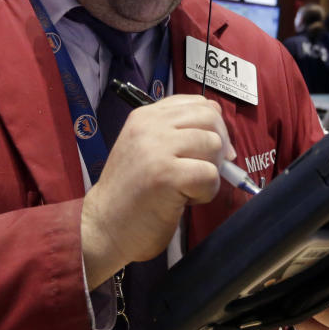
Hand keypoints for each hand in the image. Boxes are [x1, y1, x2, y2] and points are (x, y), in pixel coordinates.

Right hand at [81, 95, 234, 288]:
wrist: (106, 227)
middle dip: (218, 146)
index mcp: (145, 116)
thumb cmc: (132, 193)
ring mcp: (157, 149)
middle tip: (203, 170)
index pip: (197, 102)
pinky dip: (206, 192)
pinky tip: (185, 200)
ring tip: (187, 187)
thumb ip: (176, 134)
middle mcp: (150, 126)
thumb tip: (223, 134)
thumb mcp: (147, 149)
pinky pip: (210, 174)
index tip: (210, 149)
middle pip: (210, 118)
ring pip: (214, 144)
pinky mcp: (167, 175)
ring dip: (210, 171)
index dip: (213, 125)